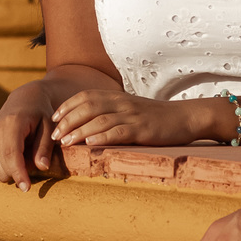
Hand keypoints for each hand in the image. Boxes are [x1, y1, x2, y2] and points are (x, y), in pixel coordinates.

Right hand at [0, 106, 52, 191]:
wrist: (24, 99)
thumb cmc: (40, 113)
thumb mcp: (49, 126)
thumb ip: (44, 147)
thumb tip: (42, 167)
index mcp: (13, 123)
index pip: (11, 153)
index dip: (18, 173)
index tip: (26, 188)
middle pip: (1, 165)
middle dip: (18, 173)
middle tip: (35, 160)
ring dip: (11, 171)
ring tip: (26, 156)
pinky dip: (4, 168)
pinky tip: (17, 158)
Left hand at [51, 89, 194, 146]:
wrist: (186, 117)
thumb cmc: (157, 117)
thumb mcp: (132, 110)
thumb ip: (112, 112)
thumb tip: (88, 124)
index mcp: (118, 97)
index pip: (86, 96)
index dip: (67, 106)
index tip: (54, 119)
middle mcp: (122, 103)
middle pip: (88, 106)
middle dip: (68, 120)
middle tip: (54, 135)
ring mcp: (133, 115)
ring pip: (100, 120)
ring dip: (79, 131)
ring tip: (65, 142)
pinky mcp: (143, 129)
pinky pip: (119, 132)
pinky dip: (102, 137)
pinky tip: (90, 144)